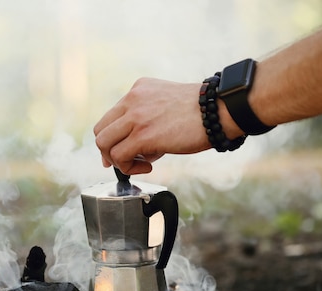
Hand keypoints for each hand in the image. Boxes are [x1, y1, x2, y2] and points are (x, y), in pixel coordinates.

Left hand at [93, 78, 212, 174]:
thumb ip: (147, 120)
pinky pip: (120, 156)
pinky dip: (129, 167)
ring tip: (140, 163)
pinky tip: (148, 166)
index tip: (121, 151)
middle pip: (100, 130)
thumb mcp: (166, 105)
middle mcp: (132, 100)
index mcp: (137, 91)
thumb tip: (136, 150)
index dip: (112, 138)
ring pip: (104, 144)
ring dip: (118, 160)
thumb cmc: (201, 112)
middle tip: (125, 162)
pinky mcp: (143, 135)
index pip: (110, 117)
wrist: (220, 108)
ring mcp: (135, 117)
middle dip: (109, 151)